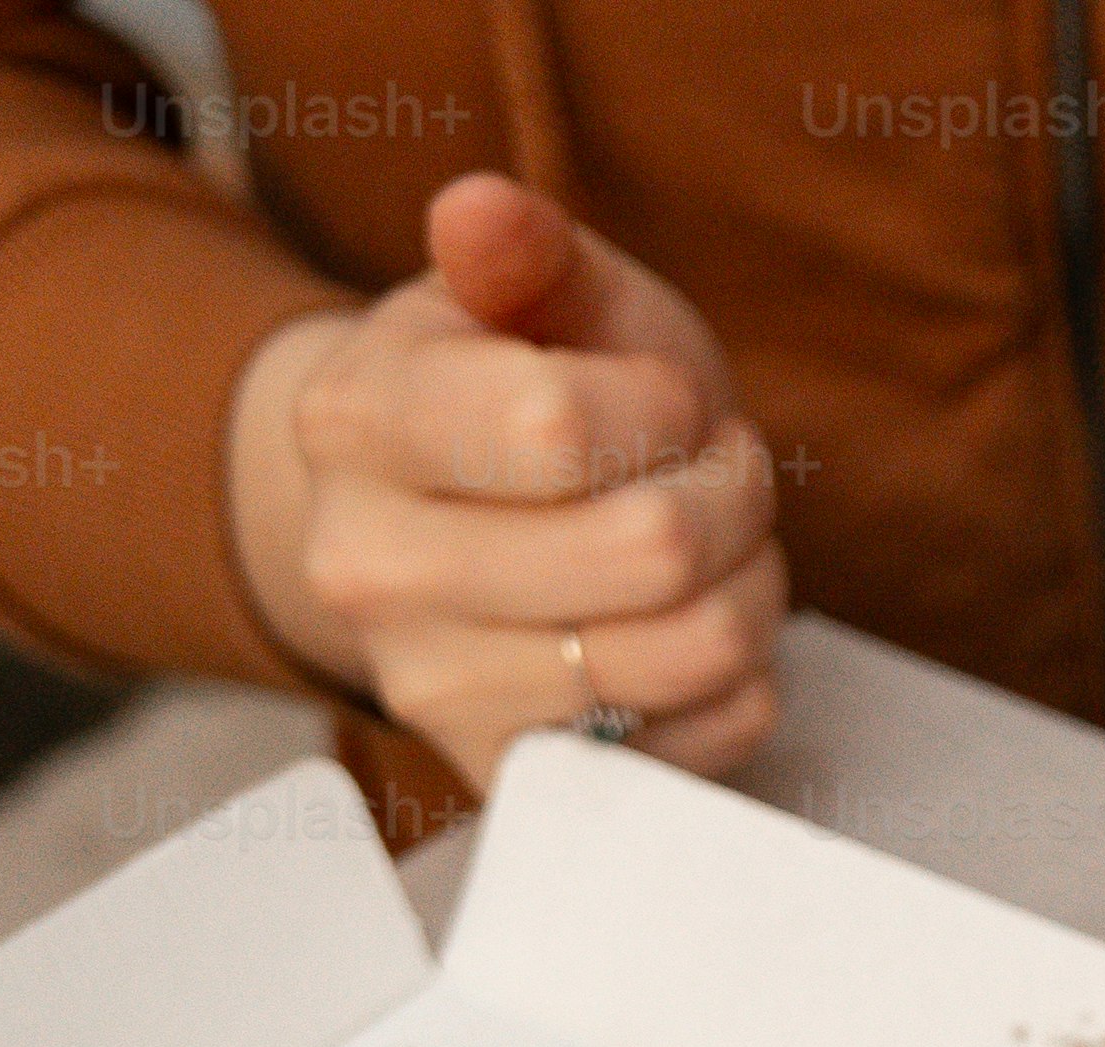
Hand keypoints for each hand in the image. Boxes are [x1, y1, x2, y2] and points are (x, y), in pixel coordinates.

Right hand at [225, 175, 786, 784]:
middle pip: (651, 547)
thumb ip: (523, 251)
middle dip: (730, 492)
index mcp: (355, 423)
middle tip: (710, 469)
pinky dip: (739, 678)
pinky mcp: (517, 777)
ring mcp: (434, 692)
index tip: (661, 398)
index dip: (663, 407)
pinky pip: (708, 736)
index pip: (560, 428)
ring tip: (709, 542)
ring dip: (750, 583)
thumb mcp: (537, 299)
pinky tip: (685, 626)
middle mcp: (368, 571)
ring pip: (697, 647)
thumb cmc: (524, 396)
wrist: (462, 526)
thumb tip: (480, 210)